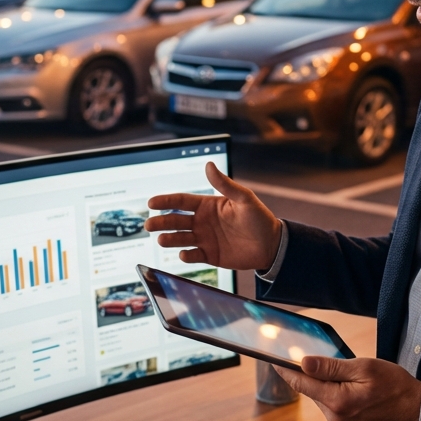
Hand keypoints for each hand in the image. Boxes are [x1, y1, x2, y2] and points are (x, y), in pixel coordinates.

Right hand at [146, 162, 280, 269]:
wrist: (271, 245)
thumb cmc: (259, 219)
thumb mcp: (244, 199)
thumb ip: (225, 184)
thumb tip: (208, 165)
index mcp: (208, 205)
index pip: (181, 201)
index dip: (166, 201)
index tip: (151, 203)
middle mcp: (202, 222)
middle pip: (175, 220)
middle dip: (161, 222)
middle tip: (149, 225)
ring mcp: (205, 239)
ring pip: (180, 238)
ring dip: (170, 239)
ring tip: (162, 239)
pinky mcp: (209, 255)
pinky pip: (193, 255)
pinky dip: (186, 255)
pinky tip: (184, 254)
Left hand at [275, 357, 420, 420]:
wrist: (417, 410)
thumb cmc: (396, 386)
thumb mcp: (363, 368)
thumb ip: (331, 367)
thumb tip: (304, 363)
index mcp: (337, 402)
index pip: (302, 383)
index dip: (287, 370)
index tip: (275, 361)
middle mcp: (335, 418)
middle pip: (312, 390)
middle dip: (316, 375)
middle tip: (332, 361)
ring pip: (323, 398)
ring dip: (328, 385)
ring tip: (352, 376)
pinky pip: (333, 406)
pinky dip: (337, 394)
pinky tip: (354, 388)